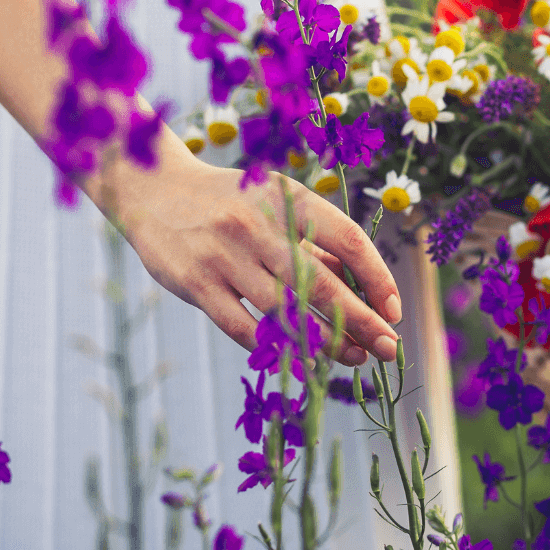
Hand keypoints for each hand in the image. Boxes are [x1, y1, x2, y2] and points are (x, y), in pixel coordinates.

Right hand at [109, 151, 400, 365]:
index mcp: (289, 199)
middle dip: (363, 321)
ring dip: (325, 341)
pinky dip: (274, 346)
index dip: (378, 279)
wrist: (155, 191)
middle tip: (389, 348)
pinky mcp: (196, 284)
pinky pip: (243, 327)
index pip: (349, 242)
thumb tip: (364, 290)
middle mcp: (259, 226)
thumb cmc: (233, 202)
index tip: (393, 310)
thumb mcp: (279, 205)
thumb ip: (317, 245)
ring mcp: (225, 256)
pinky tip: (299, 358)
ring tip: (352, 357)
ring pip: (285, 312)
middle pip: (323, 285)